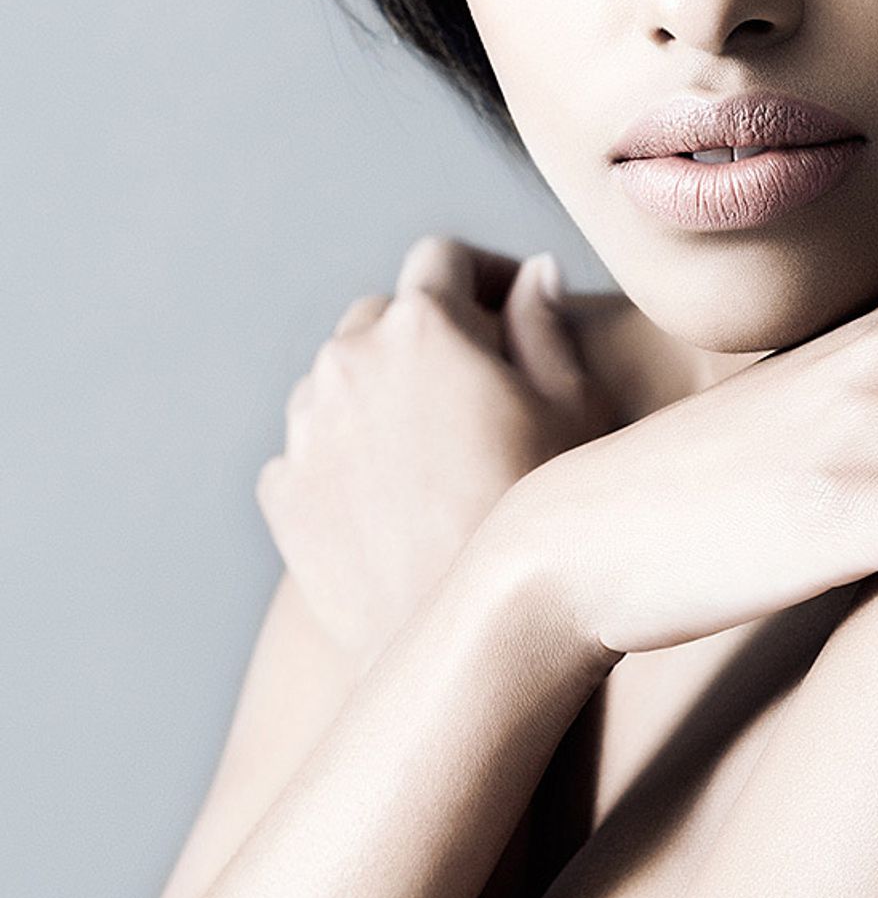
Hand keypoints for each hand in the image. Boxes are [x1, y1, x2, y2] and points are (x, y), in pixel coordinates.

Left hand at [255, 235, 613, 667]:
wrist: (467, 639)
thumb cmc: (538, 518)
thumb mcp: (574, 409)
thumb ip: (546, 324)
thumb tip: (533, 276)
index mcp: (422, 325)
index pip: (442, 258)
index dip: (484, 276)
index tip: (512, 312)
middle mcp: (347, 360)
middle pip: (384, 314)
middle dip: (429, 335)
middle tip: (481, 388)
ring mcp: (305, 426)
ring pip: (341, 379)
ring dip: (382, 392)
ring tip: (437, 449)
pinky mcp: (283, 490)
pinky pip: (311, 446)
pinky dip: (346, 455)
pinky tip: (398, 498)